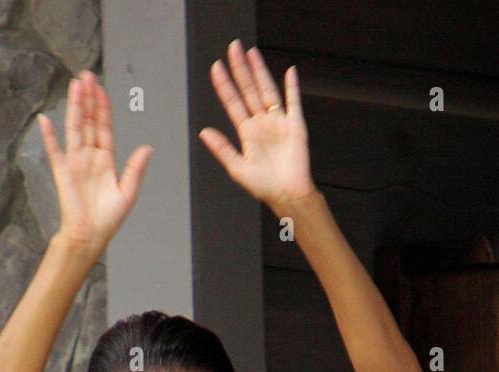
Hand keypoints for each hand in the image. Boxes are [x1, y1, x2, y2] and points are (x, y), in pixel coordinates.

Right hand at [38, 71, 151, 252]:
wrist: (91, 236)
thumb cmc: (109, 218)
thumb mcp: (128, 192)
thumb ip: (135, 169)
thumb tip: (147, 148)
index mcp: (106, 160)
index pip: (103, 127)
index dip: (102, 108)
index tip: (100, 89)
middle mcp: (89, 157)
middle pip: (88, 122)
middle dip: (88, 99)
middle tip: (86, 76)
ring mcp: (74, 162)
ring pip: (74, 128)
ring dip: (74, 107)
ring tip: (74, 86)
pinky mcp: (62, 172)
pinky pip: (54, 150)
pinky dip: (49, 136)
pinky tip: (46, 119)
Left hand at [199, 40, 312, 207]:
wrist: (288, 196)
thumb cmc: (264, 187)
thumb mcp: (237, 168)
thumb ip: (221, 148)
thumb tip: (203, 132)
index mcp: (247, 133)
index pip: (233, 103)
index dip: (224, 85)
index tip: (216, 67)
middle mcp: (261, 124)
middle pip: (249, 90)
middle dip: (240, 69)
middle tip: (232, 48)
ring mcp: (278, 123)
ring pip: (267, 90)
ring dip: (259, 71)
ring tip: (251, 52)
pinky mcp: (295, 126)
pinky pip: (293, 102)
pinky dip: (292, 87)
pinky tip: (289, 72)